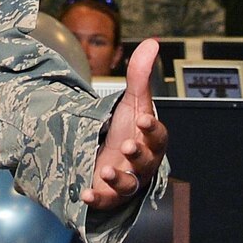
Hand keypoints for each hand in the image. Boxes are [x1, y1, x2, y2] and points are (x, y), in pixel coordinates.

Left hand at [83, 39, 164, 210]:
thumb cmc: (125, 128)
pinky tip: (84, 195)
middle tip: (128, 145)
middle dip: (139, 154)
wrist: (106, 153)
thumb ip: (140, 74)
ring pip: (129, 184)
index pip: (158, 135)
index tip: (142, 120)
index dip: (152, 129)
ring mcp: (127, 180)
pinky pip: (106, 200)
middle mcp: (143, 163)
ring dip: (120, 178)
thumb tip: (152, 42)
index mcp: (151, 140)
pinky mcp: (109, 195)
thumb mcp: (131, 101)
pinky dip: (97, 199)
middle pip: (146, 162)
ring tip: (107, 170)